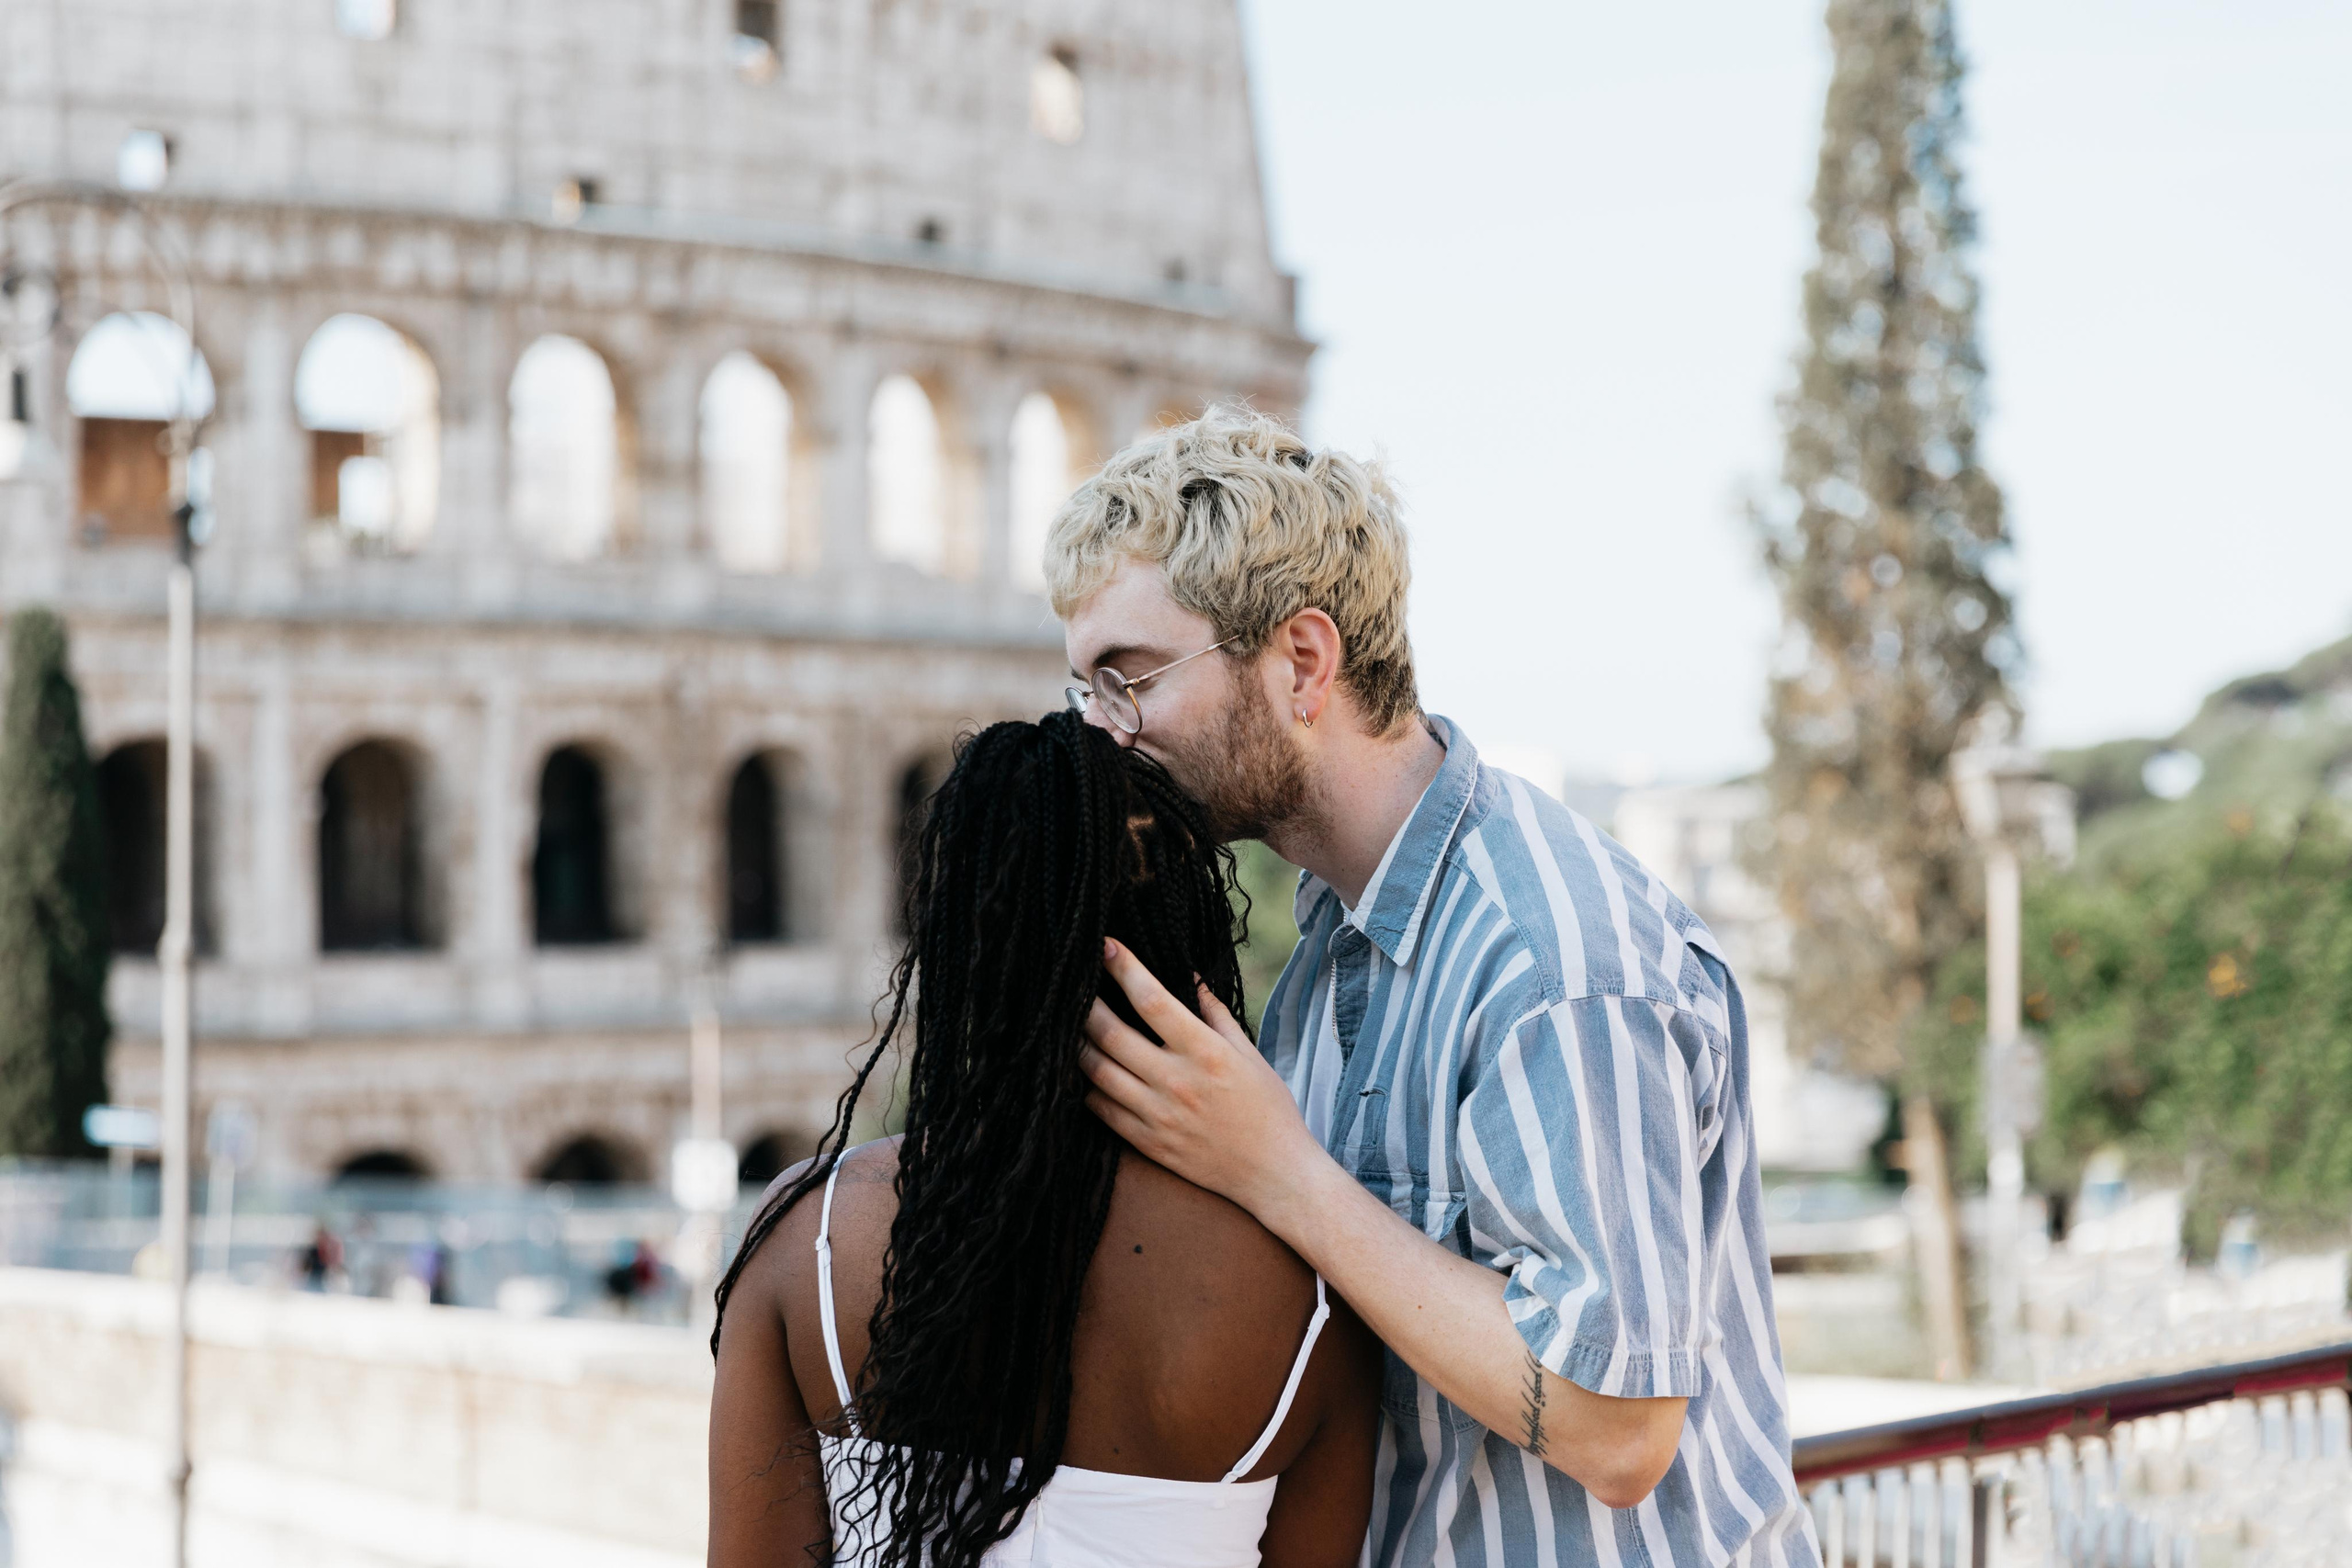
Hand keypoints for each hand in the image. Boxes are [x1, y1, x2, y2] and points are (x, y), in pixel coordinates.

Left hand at [1080, 939, 1324, 1214]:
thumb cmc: (1268, 1109)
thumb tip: (1190, 976)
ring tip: (1070, 1025)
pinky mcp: (1147, 1143)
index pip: (1152, 1000)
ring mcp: (1158, 1115)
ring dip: (1077, 1044)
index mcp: (1205, 1052)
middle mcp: (1176, 1081)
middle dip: (1085, 1003)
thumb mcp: (1249, 1055)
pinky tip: (1085, 1070)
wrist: (1274, 1173)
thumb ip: (1216, 1015)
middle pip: (1111, 1034)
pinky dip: (1086, 1086)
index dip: (1124, 968)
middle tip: (1072, 984)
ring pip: (1096, 1071)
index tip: (1105, 946)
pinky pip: (1101, 1109)